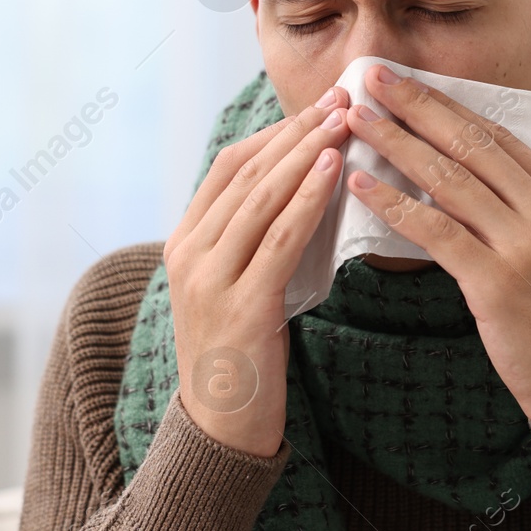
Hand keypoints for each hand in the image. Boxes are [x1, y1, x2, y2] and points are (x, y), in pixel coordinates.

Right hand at [162, 88, 349, 455]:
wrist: (220, 432)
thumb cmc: (242, 356)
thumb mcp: (239, 287)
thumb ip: (256, 241)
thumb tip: (308, 187)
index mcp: (184, 242)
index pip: (230, 167)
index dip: (277, 132)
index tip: (320, 105)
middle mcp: (188, 253)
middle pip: (248, 173)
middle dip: (298, 130)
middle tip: (343, 98)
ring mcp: (208, 280)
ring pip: (262, 198)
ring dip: (307, 152)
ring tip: (346, 120)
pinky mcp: (239, 307)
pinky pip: (279, 239)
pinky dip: (307, 198)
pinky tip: (335, 169)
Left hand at [343, 65, 530, 422]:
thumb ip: (521, 208)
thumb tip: (462, 173)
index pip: (497, 136)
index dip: (447, 104)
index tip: (406, 81)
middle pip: (470, 144)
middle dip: (416, 105)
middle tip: (373, 76)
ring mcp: (525, 244)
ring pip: (448, 179)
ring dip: (396, 144)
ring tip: (355, 122)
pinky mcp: (497, 281)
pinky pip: (436, 231)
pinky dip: (394, 204)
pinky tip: (361, 185)